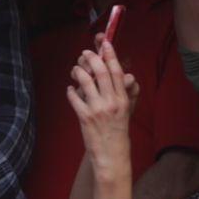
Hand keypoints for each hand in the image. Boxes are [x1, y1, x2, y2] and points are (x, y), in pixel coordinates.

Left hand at [67, 40, 136, 155]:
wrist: (112, 154)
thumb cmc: (118, 131)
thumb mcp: (127, 111)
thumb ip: (127, 92)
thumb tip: (128, 76)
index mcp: (123, 99)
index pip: (117, 72)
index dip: (110, 55)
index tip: (105, 43)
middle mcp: (111, 102)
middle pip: (101, 72)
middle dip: (92, 58)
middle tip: (85, 53)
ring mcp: (98, 109)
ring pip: (86, 81)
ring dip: (78, 71)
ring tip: (75, 70)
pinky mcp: (85, 117)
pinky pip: (74, 98)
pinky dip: (70, 91)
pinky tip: (70, 90)